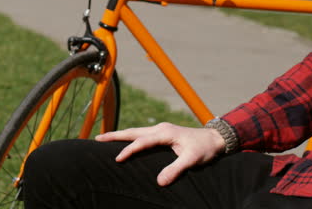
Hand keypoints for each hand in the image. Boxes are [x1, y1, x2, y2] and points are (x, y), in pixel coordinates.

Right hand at [95, 122, 225, 185]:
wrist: (214, 139)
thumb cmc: (204, 149)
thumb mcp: (192, 160)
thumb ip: (176, 169)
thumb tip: (160, 182)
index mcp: (165, 132)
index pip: (142, 141)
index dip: (129, 150)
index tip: (118, 159)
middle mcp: (160, 128)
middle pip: (133, 131)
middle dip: (114, 136)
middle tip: (97, 139)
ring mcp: (160, 130)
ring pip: (135, 132)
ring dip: (120, 135)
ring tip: (103, 139)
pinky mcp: (162, 133)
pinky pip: (141, 134)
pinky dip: (129, 137)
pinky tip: (123, 142)